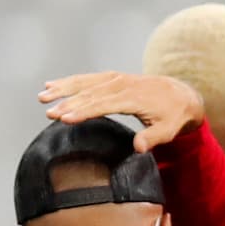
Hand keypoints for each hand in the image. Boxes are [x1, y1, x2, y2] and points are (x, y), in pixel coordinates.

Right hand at [38, 72, 203, 150]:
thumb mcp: (168, 130)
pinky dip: (69, 81)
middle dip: (67, 102)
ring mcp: (116, 78)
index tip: (66, 118)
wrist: (181, 95)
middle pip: (89, 93)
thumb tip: (139, 147)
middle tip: (48, 112)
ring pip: (84, 83)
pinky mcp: (112, 78)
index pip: (103, 104)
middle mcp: (122, 84)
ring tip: (43, 97)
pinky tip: (52, 84)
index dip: (83, 111)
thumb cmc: (173, 116)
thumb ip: (152, 138)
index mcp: (133, 97)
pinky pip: (88, 78)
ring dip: (62, 89)